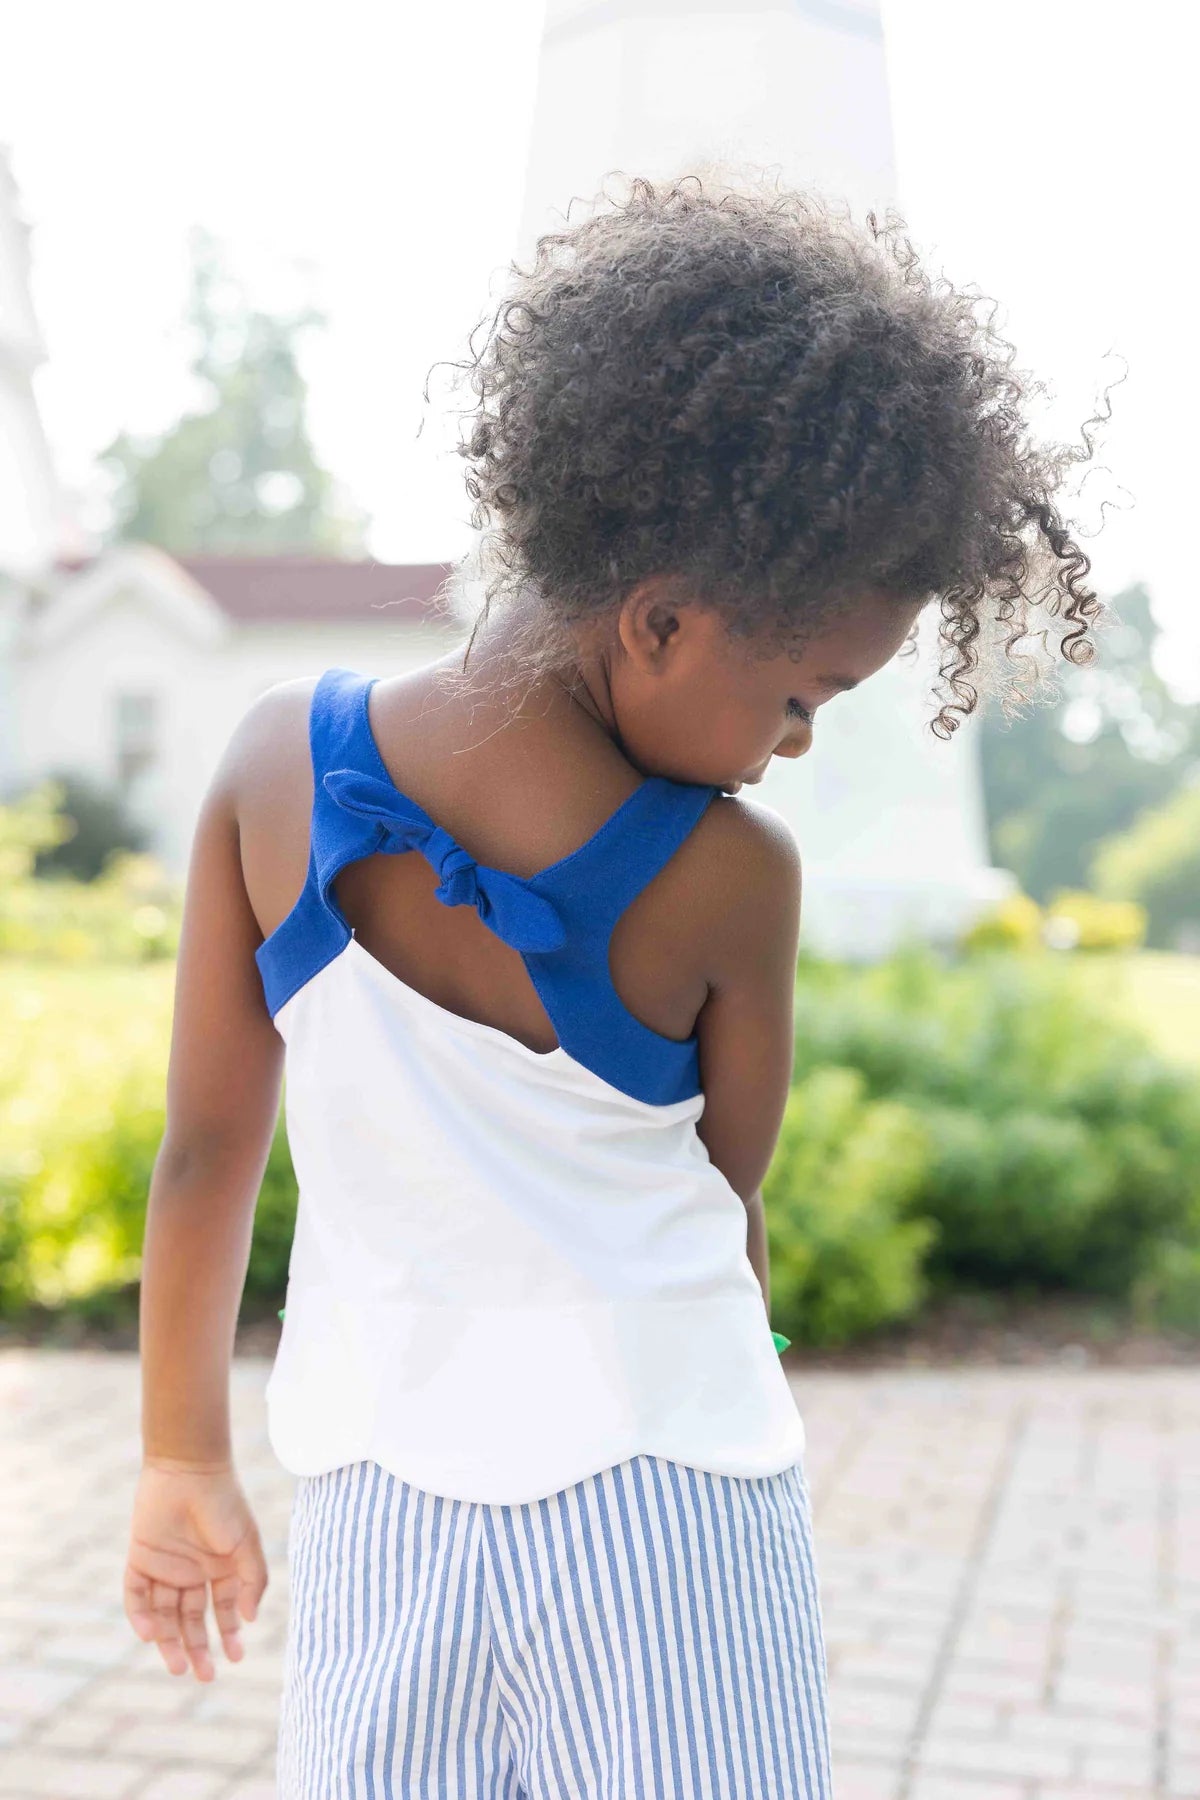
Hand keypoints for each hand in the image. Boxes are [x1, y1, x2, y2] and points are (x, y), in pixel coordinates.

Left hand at [123, 1459, 268, 1680]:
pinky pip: (137, 1596)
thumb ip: (252, 1580)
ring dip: (169, 1641)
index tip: (236, 1658)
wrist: (189, 1470)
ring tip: (178, 1666)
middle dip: (198, 1648)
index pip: (222, 1611)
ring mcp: (165, 1568)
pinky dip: (141, 1616)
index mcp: (219, 1568)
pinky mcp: (140, 1559)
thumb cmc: (224, 1503)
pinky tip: (151, 1634)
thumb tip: (249, 1620)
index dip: (229, 1635)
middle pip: (191, 1620)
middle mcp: (192, 1573)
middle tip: (203, 1675)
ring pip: (164, 1615)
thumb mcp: (247, 1542)